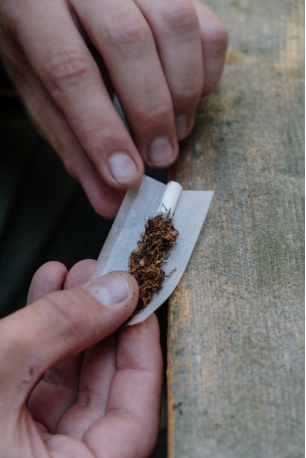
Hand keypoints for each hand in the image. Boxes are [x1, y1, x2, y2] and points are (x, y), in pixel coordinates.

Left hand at [0, 0, 227, 217]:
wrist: (59, 6)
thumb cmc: (45, 51)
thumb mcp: (44, 96)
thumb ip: (75, 145)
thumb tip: (110, 201)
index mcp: (33, 9)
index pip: (69, 69)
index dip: (102, 130)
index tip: (126, 177)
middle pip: (127, 40)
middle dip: (151, 111)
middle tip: (158, 158)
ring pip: (175, 23)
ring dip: (183, 92)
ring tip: (175, 132)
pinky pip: (207, 26)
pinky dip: (206, 72)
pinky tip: (188, 98)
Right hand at [0, 261, 162, 456]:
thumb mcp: (0, 366)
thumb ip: (59, 328)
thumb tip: (116, 291)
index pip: (136, 424)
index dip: (143, 359)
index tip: (141, 308)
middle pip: (104, 394)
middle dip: (103, 326)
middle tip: (106, 280)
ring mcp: (28, 449)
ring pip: (70, 382)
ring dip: (73, 322)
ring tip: (74, 276)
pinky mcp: (8, 426)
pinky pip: (39, 379)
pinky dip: (44, 335)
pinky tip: (47, 293)